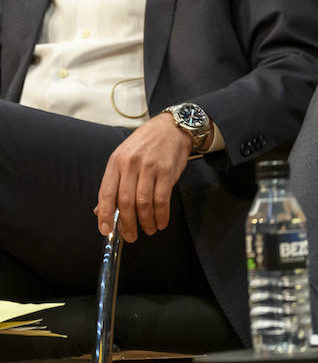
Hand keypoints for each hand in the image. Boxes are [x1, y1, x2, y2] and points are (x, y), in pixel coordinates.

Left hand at [94, 112, 192, 241]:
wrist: (171, 127)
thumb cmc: (146, 144)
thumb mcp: (123, 158)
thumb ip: (114, 183)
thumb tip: (101, 211)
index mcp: (116, 162)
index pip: (106, 193)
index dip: (105, 214)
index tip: (106, 230)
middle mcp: (131, 164)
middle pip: (125, 201)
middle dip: (127, 224)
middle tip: (130, 236)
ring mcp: (150, 167)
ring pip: (143, 203)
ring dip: (145, 221)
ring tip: (148, 230)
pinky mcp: (167, 170)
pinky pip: (162, 199)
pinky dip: (161, 214)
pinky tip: (161, 222)